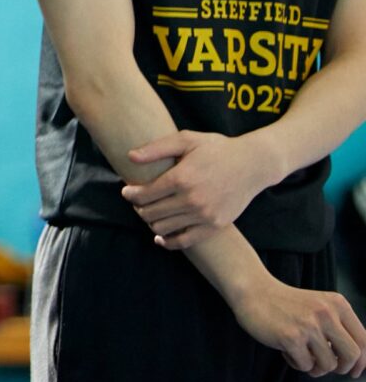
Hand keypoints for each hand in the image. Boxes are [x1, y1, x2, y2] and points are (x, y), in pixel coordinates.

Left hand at [123, 130, 280, 248]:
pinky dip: (168, 242)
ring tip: (151, 212)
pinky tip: (160, 236)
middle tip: (138, 201)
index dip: (130, 194)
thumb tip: (130, 156)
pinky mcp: (215, 226)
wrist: (253, 165)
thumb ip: (156, 148)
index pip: (144, 194)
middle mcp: (192, 200)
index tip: (127, 191)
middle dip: (139, 208)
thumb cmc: (217, 149)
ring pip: (163, 228)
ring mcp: (205, 216)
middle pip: (150, 213)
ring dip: (151, 222)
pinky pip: (184, 241)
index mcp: (182, 178)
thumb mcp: (186, 139)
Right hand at [227, 275, 365, 376]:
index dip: (362, 361)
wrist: (252, 291)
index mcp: (338, 305)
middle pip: (352, 355)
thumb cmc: (285, 303)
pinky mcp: (290, 336)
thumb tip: (355, 362)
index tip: (354, 371)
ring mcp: (309, 325)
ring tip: (302, 357)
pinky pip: (305, 365)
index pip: (364, 340)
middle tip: (327, 367)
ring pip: (328, 364)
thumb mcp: (319, 306)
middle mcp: (327, 313)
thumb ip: (338, 326)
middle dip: (341, 368)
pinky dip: (297, 363)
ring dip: (315, 368)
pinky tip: (286, 351)